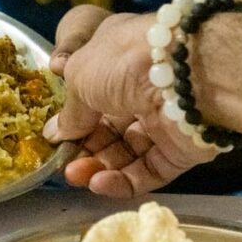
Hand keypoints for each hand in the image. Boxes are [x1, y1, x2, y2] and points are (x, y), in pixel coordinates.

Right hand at [44, 10, 214, 197]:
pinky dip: (123, 180)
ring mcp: (164, 118)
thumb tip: (55, 134)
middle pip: (108, 126)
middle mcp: (142, 87)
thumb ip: (69, 112)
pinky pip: (148, 170)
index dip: (73, 116)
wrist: (187, 75)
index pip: (92, 91)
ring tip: (76, 176)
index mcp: (118, 59)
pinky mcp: (181, 148)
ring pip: (126, 151)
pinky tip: (99, 183)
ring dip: (98, 166)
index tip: (55, 136)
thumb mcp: (79, 78)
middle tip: (64, 162)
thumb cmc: (124, 61)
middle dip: (83, 147)